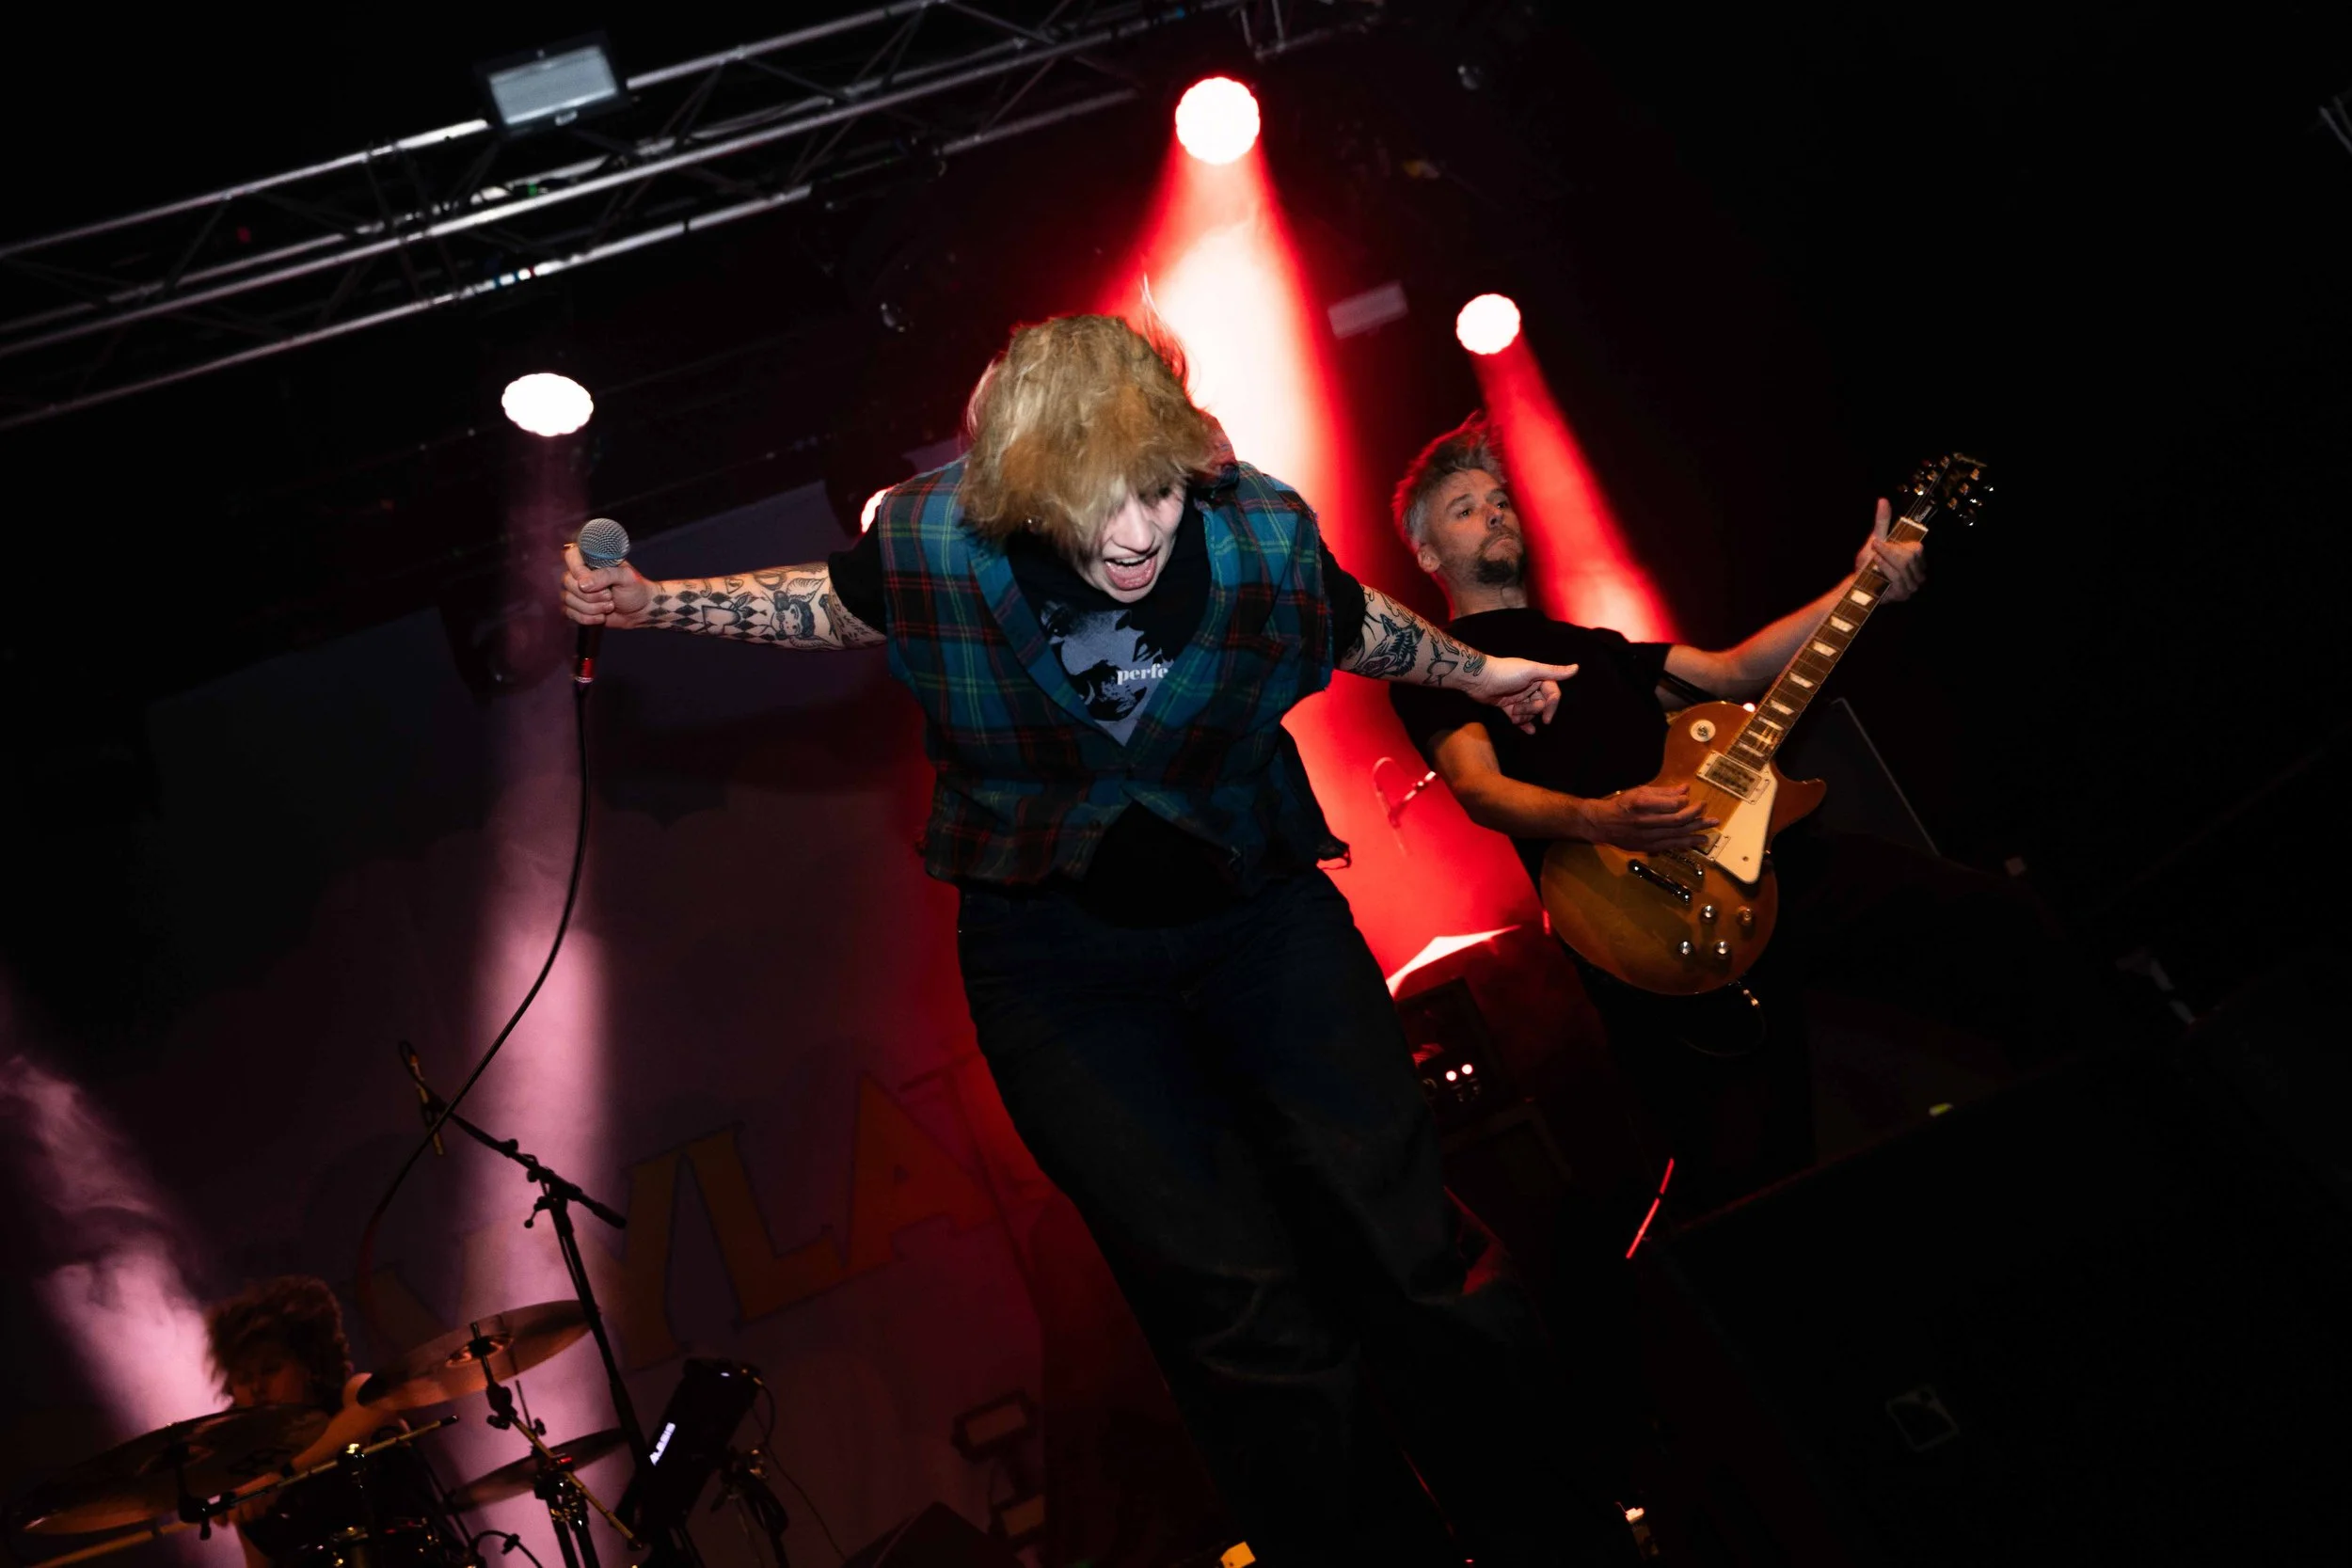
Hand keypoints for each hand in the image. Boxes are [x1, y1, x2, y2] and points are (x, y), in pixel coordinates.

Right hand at [560, 541, 654, 627]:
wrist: (640, 610)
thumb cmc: (635, 589)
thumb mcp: (626, 577)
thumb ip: (606, 575)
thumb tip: (582, 584)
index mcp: (591, 560)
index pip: (571, 556)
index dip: (578, 570)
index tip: (593, 584)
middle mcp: (580, 574)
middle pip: (568, 582)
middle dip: (591, 595)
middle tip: (610, 596)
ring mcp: (576, 591)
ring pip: (569, 600)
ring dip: (592, 608)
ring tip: (610, 605)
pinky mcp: (576, 607)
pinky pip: (570, 613)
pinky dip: (588, 618)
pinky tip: (601, 616)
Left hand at [1471, 657, 1578, 733]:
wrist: (1478, 679)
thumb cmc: (1505, 673)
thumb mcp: (1531, 671)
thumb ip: (1553, 672)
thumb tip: (1576, 668)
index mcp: (1537, 676)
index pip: (1552, 694)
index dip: (1551, 706)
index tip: (1547, 719)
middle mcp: (1529, 686)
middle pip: (1541, 704)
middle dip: (1532, 710)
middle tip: (1520, 709)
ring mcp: (1519, 696)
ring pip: (1530, 712)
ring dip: (1524, 715)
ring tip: (1513, 713)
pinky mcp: (1507, 705)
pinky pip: (1519, 717)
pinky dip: (1524, 723)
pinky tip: (1529, 731)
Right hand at [1575, 784, 1718, 851]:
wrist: (1603, 824)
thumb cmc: (1622, 805)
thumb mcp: (1640, 792)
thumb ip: (1663, 792)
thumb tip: (1685, 789)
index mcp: (1642, 804)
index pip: (1671, 805)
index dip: (1684, 802)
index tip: (1690, 799)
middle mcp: (1645, 821)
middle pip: (1677, 821)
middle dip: (1696, 817)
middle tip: (1709, 812)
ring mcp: (1647, 836)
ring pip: (1677, 835)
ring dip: (1697, 831)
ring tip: (1712, 827)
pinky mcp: (1648, 846)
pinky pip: (1672, 845)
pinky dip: (1687, 843)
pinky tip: (1699, 840)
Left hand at [1855, 497, 1925, 601]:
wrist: (1857, 584)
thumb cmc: (1868, 563)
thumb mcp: (1876, 539)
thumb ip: (1882, 521)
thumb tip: (1883, 500)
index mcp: (1917, 559)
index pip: (1916, 548)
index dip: (1894, 545)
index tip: (1877, 543)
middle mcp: (1919, 572)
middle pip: (1909, 556)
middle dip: (1888, 552)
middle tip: (1875, 552)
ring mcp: (1913, 585)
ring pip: (1903, 566)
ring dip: (1884, 560)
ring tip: (1874, 560)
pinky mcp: (1904, 594)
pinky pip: (1897, 577)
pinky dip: (1884, 568)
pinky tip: (1876, 567)